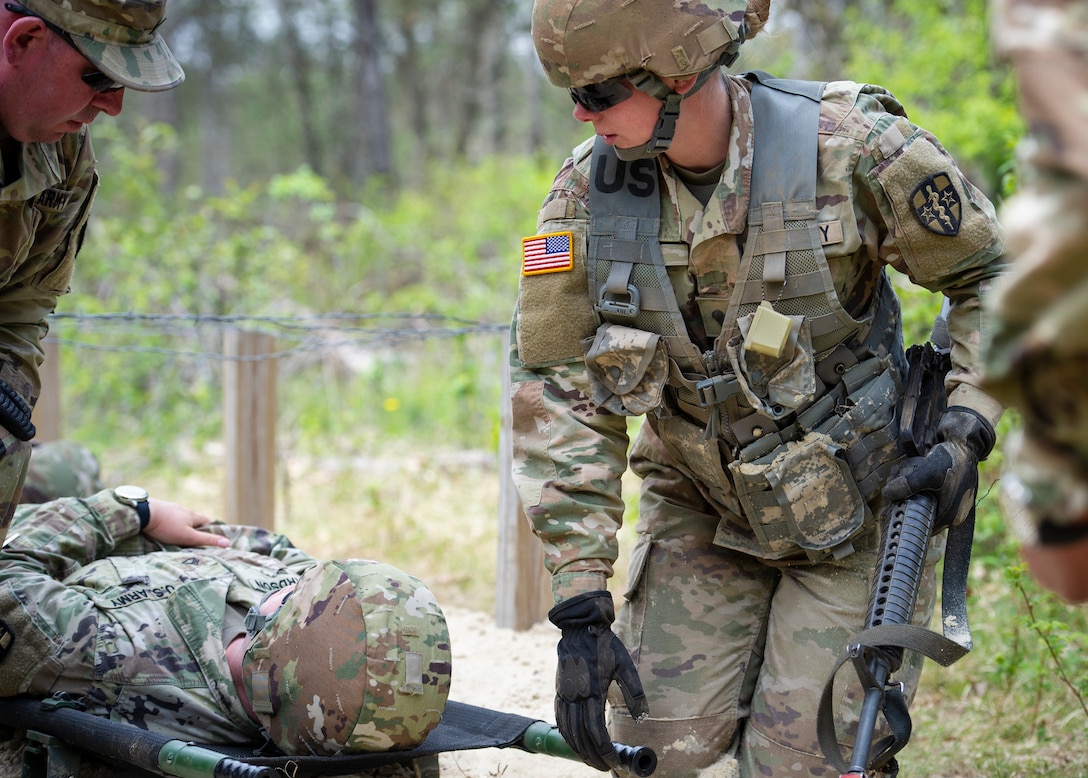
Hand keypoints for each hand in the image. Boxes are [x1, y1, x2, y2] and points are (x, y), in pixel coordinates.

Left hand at [143, 499, 228, 547]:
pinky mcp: (158, 507)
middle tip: (188, 537)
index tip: (205, 537)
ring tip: (172, 534)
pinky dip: (166, 520)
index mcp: (192, 515)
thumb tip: (228, 543)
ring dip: (178, 523)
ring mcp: (170, 507)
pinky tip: (160, 527)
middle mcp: (183, 509)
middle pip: (192, 518)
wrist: (144, 513)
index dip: (207, 528)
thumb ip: (206, 540)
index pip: (206, 520)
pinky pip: (166, 514)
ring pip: (178, 516)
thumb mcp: (188, 537)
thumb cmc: (168, 527)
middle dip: (192, 526)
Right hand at [548, 590, 647, 770]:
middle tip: (603, 767)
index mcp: (593, 691)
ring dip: (578, 748)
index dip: (604, 749)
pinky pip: (559, 718)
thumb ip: (634, 692)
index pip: (596, 730)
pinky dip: (566, 734)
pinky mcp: (559, 690)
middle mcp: (575, 695)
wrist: (580, 628)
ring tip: (590, 759)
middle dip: (592, 755)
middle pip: (581, 735)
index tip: (612, 760)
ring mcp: (564, 693)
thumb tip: (642, 717)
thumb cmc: (605, 645)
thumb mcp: (625, 665)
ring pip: (567, 729)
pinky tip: (573, 741)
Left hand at [883, 406, 995, 530]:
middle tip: (891, 492)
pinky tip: (908, 475)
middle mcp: (955, 513)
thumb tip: (887, 495)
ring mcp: (954, 502)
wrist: (965, 442)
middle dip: (904, 504)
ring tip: (897, 480)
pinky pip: (930, 494)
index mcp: (952, 516)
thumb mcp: (927, 473)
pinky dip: (918, 487)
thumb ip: (907, 485)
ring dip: (909, 494)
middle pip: (923, 515)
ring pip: (925, 503)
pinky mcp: (951, 491)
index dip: (904, 520)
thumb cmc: (950, 460)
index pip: (923, 528)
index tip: (889, 510)